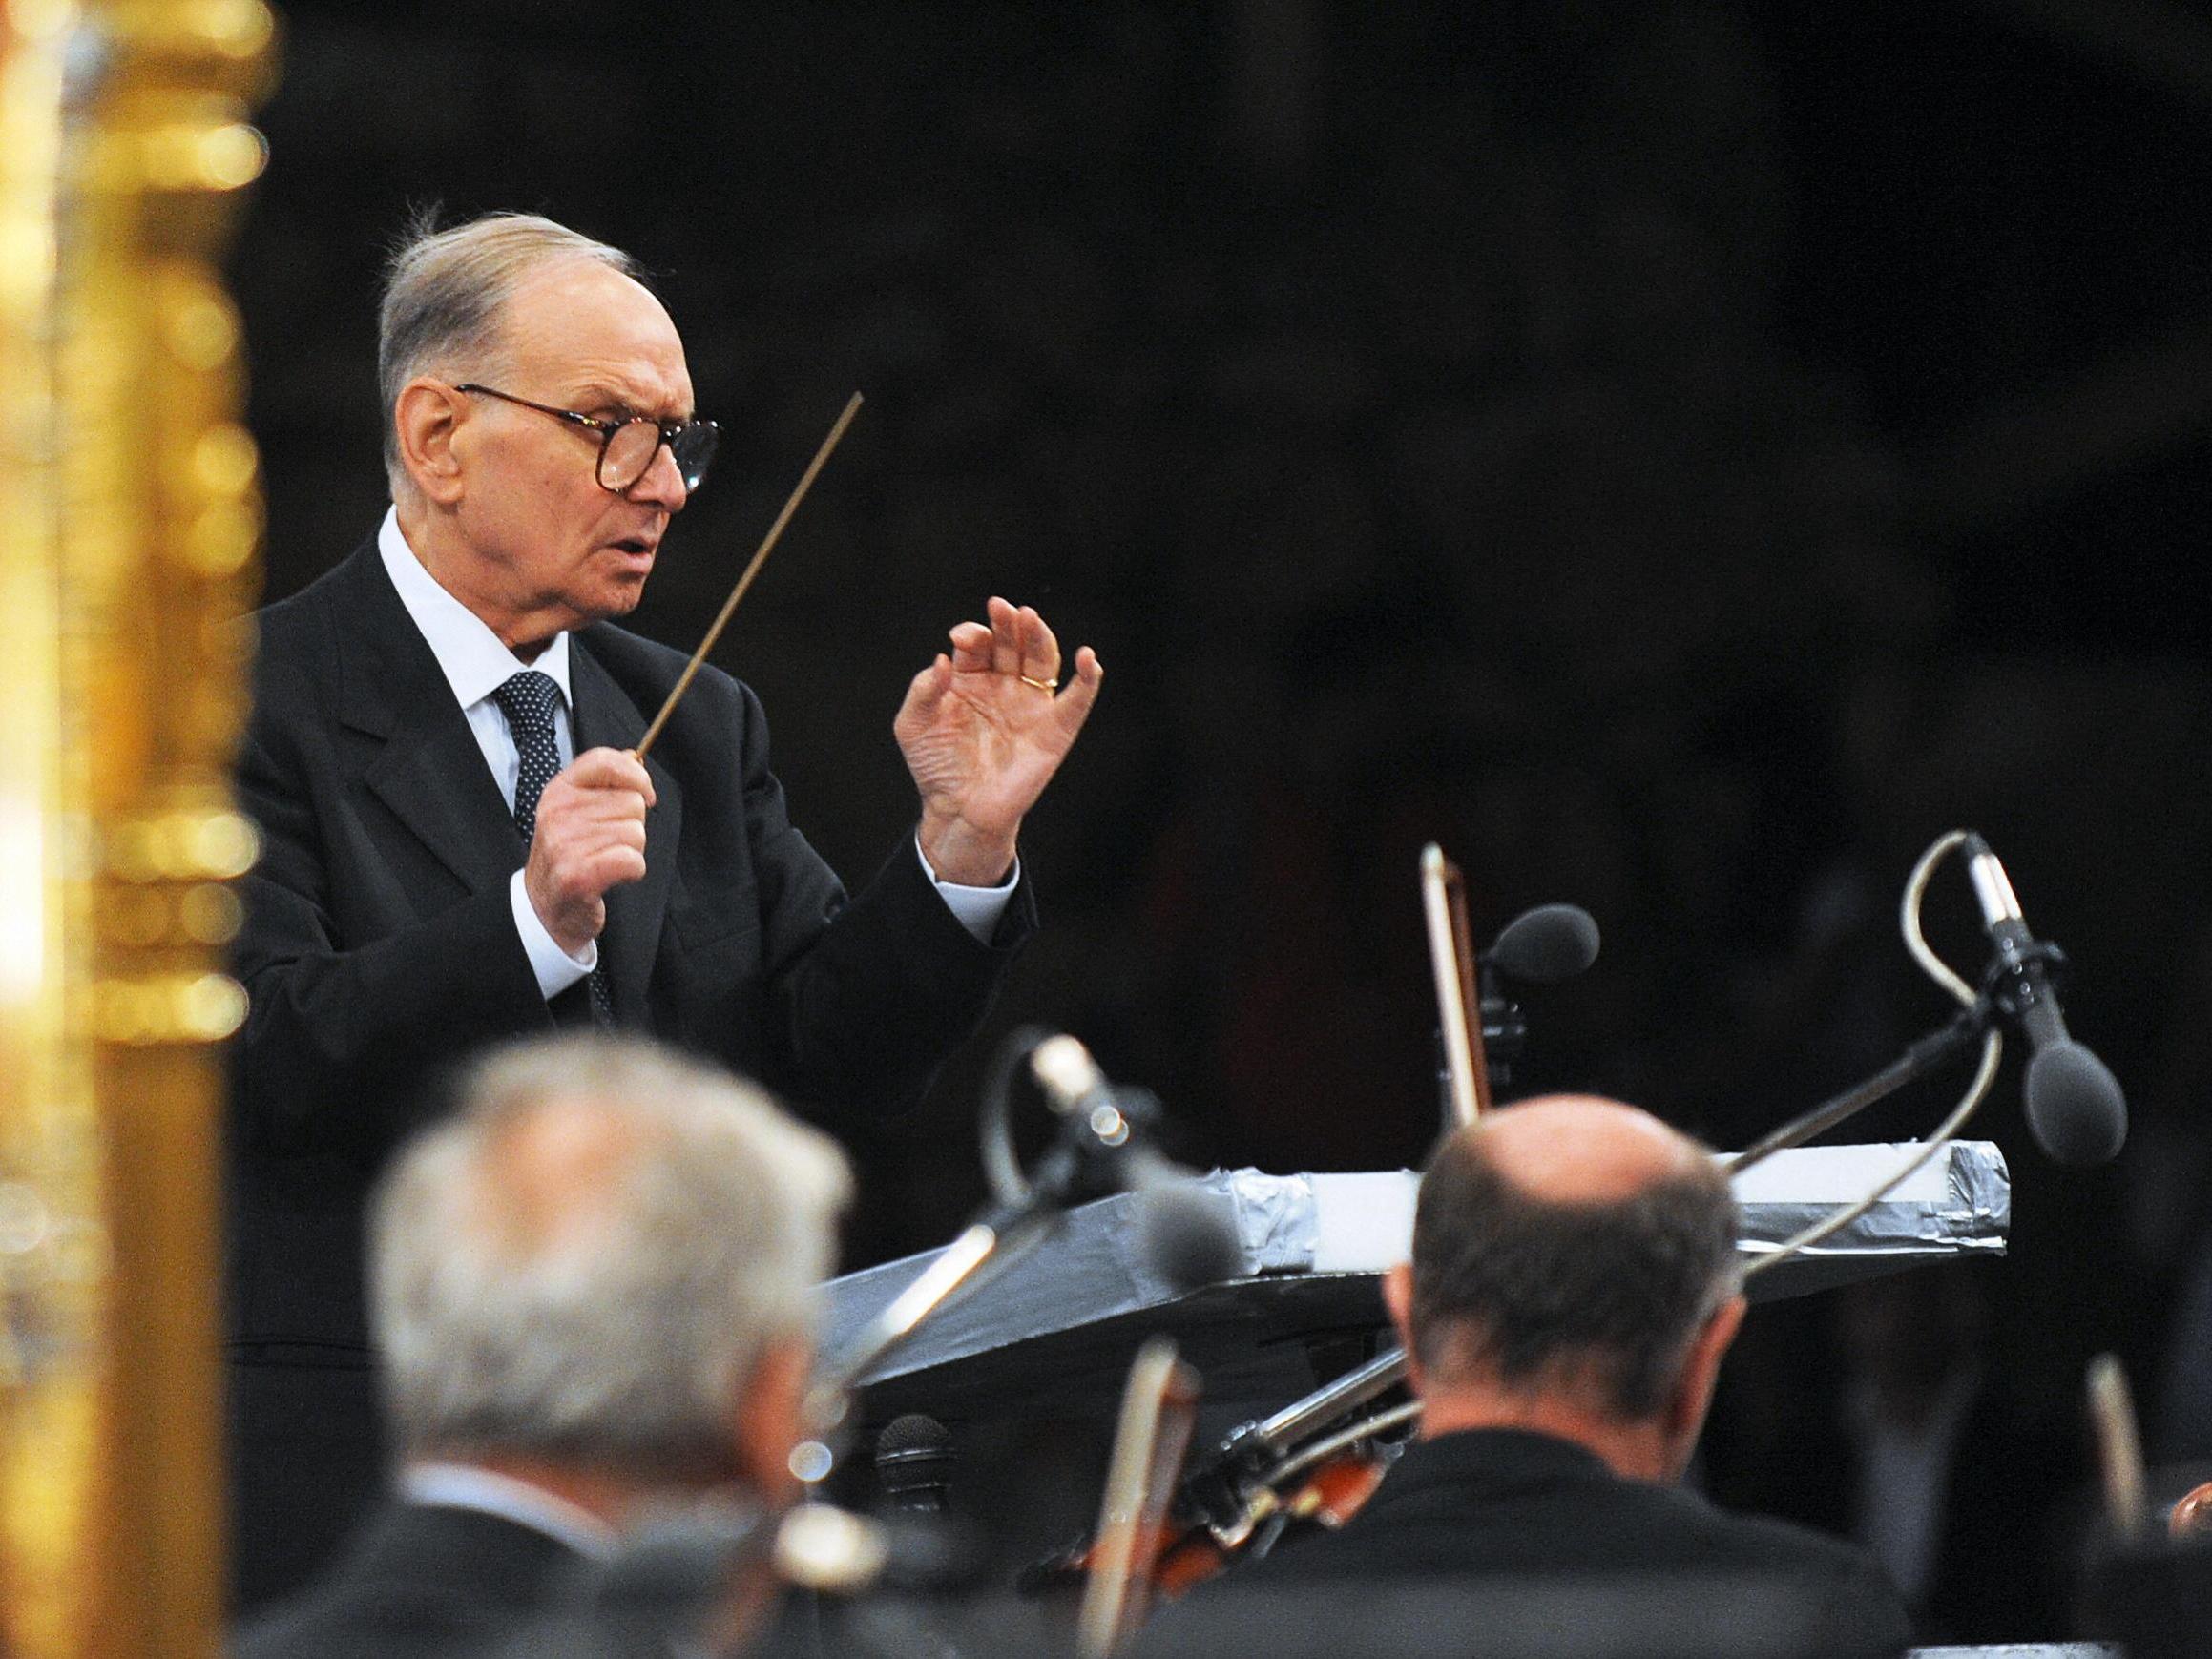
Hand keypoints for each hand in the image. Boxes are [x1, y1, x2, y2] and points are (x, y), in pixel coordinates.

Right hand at [523, 746, 656, 954]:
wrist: (545, 908)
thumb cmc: (569, 857)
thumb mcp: (575, 811)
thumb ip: (604, 783)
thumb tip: (636, 758)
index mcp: (559, 791)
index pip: (606, 761)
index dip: (637, 776)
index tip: (645, 794)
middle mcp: (558, 814)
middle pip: (632, 803)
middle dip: (632, 825)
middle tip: (608, 844)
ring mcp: (565, 844)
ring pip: (636, 832)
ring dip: (632, 850)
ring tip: (607, 860)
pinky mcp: (578, 876)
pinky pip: (633, 860)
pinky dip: (633, 870)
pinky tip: (614, 876)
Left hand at [895, 596, 1102, 885]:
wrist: (958, 810)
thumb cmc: (935, 767)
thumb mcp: (912, 725)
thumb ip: (922, 690)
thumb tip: (941, 659)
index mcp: (970, 678)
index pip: (978, 643)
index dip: (973, 634)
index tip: (961, 640)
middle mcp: (1003, 685)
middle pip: (1013, 643)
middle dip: (1007, 623)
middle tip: (1001, 608)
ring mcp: (1031, 705)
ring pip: (1042, 660)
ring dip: (1039, 636)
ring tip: (1029, 617)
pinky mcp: (1054, 730)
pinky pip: (1077, 701)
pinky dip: (1088, 679)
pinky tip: (1088, 659)